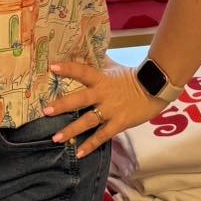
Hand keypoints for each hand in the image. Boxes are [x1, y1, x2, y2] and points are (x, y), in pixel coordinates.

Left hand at [42, 61, 167, 158]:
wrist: (154, 89)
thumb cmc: (131, 76)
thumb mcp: (113, 67)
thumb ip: (98, 61)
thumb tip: (84, 48)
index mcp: (101, 78)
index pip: (82, 71)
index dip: (68, 68)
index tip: (52, 67)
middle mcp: (103, 95)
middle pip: (80, 99)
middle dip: (62, 105)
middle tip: (46, 111)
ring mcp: (111, 111)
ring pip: (88, 121)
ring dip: (71, 130)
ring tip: (56, 138)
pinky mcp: (119, 124)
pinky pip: (102, 136)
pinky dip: (90, 145)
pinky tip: (78, 153)